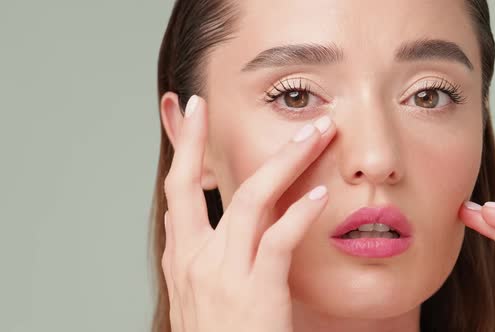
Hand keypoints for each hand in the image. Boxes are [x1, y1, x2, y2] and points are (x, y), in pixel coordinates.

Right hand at [161, 95, 335, 331]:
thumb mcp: (197, 295)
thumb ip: (200, 254)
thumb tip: (200, 219)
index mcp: (180, 259)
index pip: (176, 191)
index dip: (182, 150)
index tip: (190, 115)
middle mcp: (193, 260)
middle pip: (192, 184)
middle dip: (197, 140)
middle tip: (209, 103)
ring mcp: (222, 274)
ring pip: (250, 201)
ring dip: (285, 162)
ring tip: (314, 136)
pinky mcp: (255, 292)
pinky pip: (277, 241)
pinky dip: (299, 215)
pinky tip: (318, 197)